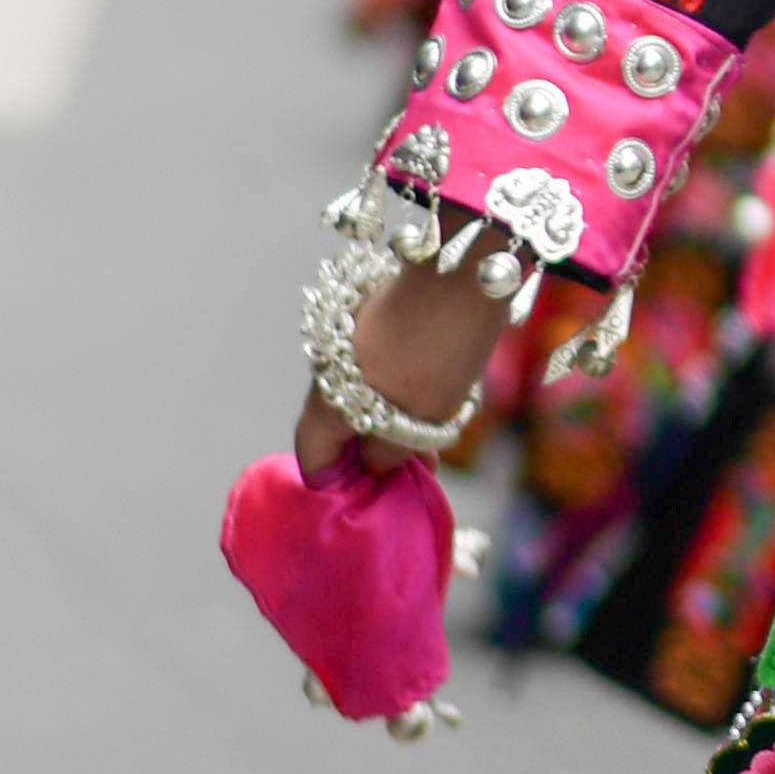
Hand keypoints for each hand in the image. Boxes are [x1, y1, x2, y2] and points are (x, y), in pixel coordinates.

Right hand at [290, 247, 517, 472]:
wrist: (463, 272)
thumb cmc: (436, 356)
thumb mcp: (417, 422)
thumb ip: (388, 455)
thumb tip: (374, 466)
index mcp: (327, 400)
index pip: (312, 455)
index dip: (333, 485)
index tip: (364, 501)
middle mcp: (331, 369)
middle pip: (341, 425)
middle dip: (376, 455)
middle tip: (416, 474)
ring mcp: (354, 341)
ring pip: (367, 396)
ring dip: (396, 423)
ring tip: (438, 444)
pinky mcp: (381, 319)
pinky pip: (384, 370)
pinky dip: (405, 393)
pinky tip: (443, 404)